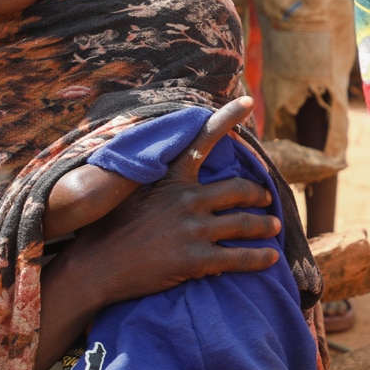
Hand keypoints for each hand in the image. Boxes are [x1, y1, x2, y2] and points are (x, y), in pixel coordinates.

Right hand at [64, 97, 279, 304]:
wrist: (96, 267)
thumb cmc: (108, 229)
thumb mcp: (126, 191)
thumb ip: (147, 175)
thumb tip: (153, 157)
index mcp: (171, 179)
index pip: (201, 140)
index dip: (227, 118)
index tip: (246, 102)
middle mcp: (186, 200)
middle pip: (238, 189)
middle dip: (258, 194)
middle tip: (266, 198)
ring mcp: (193, 230)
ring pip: (244, 224)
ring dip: (264, 225)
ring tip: (273, 226)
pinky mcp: (195, 260)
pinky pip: (239, 257)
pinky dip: (259, 258)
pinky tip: (270, 259)